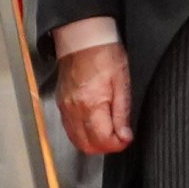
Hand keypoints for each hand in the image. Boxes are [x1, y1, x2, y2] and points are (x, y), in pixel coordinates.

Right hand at [57, 40, 132, 154]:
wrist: (82, 40)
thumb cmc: (104, 54)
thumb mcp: (122, 82)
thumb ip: (122, 113)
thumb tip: (124, 136)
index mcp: (90, 104)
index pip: (102, 140)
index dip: (117, 145)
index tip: (126, 139)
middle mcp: (73, 110)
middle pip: (87, 146)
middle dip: (105, 147)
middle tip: (120, 138)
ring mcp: (65, 108)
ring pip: (77, 141)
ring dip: (94, 142)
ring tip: (110, 131)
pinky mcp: (61, 105)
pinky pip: (70, 129)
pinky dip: (83, 134)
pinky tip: (95, 126)